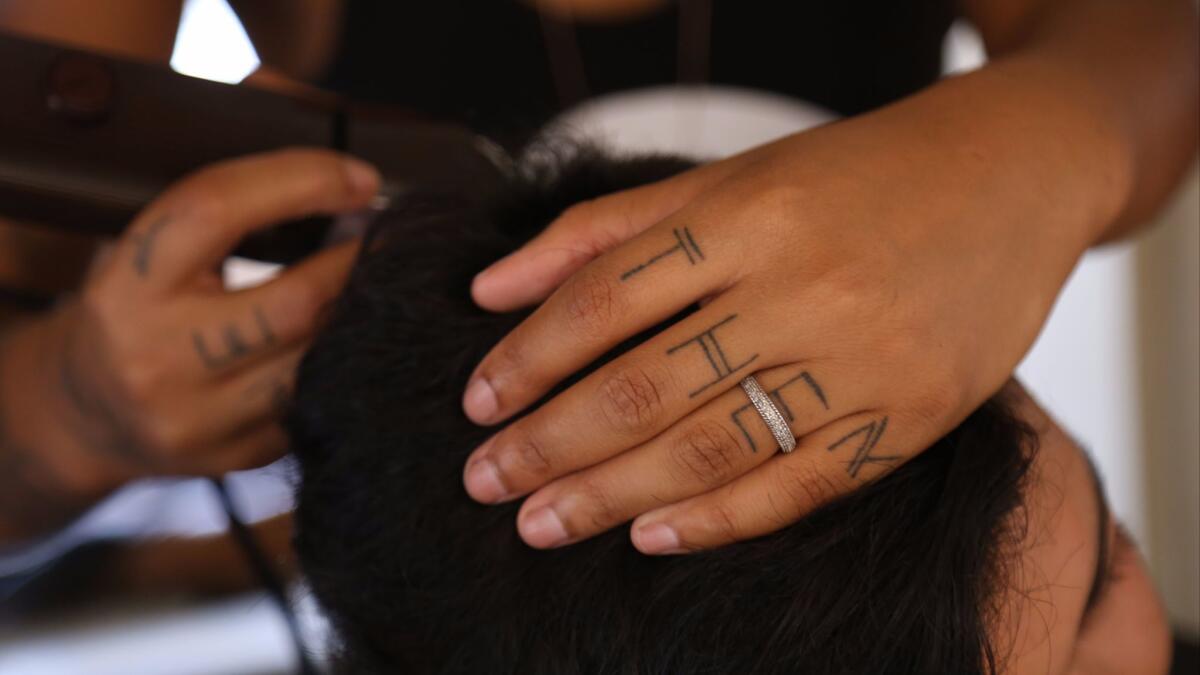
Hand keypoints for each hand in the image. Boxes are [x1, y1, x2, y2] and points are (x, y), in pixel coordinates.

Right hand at [9, 149, 378, 494]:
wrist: (85, 416)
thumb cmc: (135, 314)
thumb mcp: (149, 256)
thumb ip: (231, 220)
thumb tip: (352, 192)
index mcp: (127, 287)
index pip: (216, 209)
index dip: (302, 181)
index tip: (361, 178)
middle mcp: (158, 357)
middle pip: (295, 303)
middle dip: (357, 262)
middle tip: (390, 237)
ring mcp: (199, 419)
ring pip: (318, 360)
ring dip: (361, 314)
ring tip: (378, 284)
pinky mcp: (238, 456)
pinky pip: (316, 400)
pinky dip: (342, 360)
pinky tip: (349, 338)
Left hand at [460, 85, 1118, 553]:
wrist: (1014, 176)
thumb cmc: (855, 175)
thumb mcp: (729, 176)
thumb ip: (605, 230)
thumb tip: (488, 290)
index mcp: (749, 212)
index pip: (605, 296)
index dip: (527, 356)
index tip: (477, 402)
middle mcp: (803, 284)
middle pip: (644, 383)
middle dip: (547, 442)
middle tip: (483, 482)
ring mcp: (864, 355)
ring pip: (709, 443)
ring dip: (609, 492)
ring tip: (538, 522)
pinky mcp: (913, 415)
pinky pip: (800, 484)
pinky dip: (718, 520)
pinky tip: (648, 536)